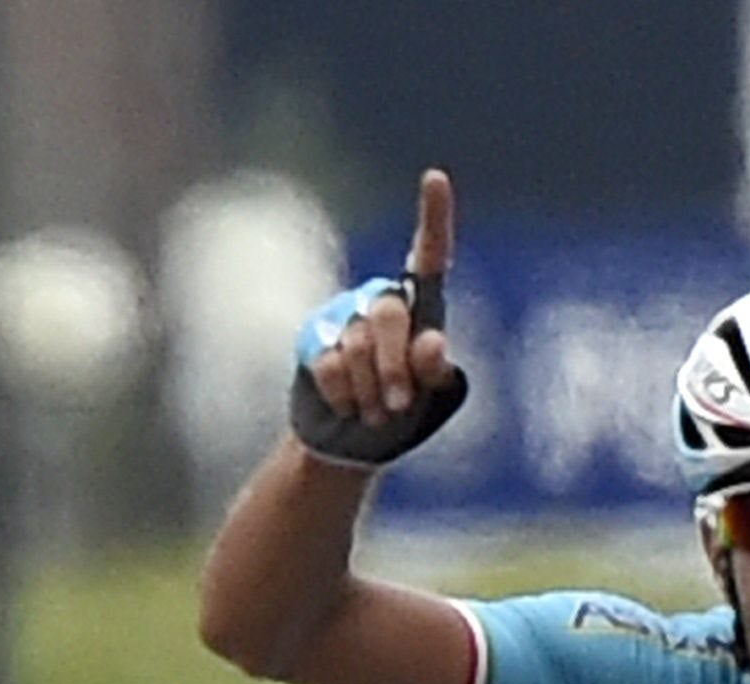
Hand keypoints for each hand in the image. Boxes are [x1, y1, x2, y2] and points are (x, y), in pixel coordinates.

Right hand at [293, 170, 462, 464]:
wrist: (355, 441)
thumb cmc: (406, 411)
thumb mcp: (431, 396)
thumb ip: (435, 370)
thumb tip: (432, 344)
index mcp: (421, 305)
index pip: (430, 255)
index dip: (434, 216)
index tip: (435, 177)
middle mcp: (382, 301)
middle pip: (389, 314)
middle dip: (394, 364)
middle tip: (398, 403)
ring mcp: (345, 319)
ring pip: (357, 345)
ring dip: (370, 389)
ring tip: (375, 413)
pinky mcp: (313, 342)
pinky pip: (330, 364)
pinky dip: (344, 395)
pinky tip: (349, 408)